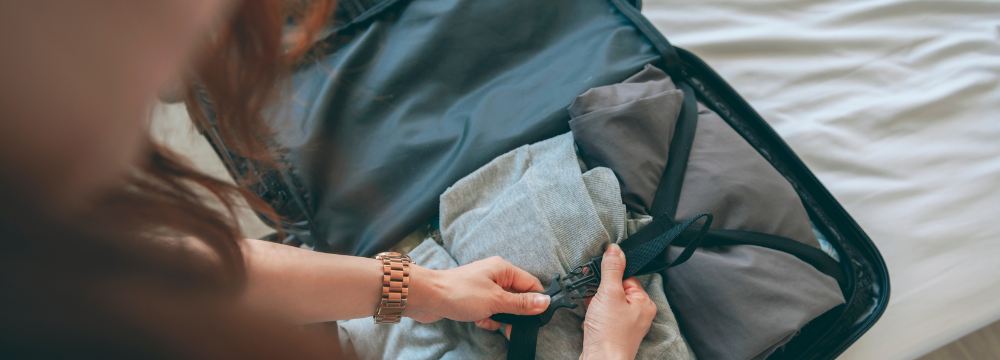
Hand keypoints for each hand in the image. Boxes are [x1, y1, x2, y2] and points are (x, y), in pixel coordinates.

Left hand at [405, 256, 549, 323]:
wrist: (426, 297)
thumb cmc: (458, 292)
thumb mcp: (495, 300)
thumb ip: (521, 303)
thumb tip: (545, 302)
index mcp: (503, 269)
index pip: (531, 284)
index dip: (537, 301)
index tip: (539, 317)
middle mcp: (495, 275)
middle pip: (517, 297)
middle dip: (515, 313)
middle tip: (513, 327)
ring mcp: (483, 287)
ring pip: (503, 306)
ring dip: (499, 317)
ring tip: (488, 320)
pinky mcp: (473, 298)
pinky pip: (489, 310)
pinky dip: (487, 318)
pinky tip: (478, 321)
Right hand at [579, 244, 656, 359]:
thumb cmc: (610, 333)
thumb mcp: (609, 293)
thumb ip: (611, 269)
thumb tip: (615, 249)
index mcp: (644, 303)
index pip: (627, 277)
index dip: (610, 273)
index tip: (595, 269)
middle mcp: (638, 314)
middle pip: (616, 289)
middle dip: (600, 289)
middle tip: (592, 292)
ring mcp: (624, 325)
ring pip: (607, 303)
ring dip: (595, 302)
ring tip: (591, 309)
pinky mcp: (611, 333)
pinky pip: (602, 316)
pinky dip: (593, 314)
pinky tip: (588, 318)